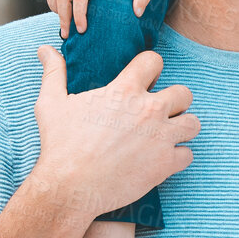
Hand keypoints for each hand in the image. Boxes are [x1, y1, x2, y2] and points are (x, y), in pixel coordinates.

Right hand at [31, 46, 199, 221]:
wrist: (70, 187)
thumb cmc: (59, 145)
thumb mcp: (51, 104)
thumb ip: (55, 73)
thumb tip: (45, 50)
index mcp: (124, 91)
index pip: (154, 61)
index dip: (150, 69)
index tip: (145, 80)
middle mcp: (149, 110)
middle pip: (184, 93)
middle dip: (174, 101)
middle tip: (158, 113)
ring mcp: (161, 137)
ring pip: (193, 123)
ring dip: (182, 128)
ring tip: (166, 135)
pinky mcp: (166, 163)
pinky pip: (188, 154)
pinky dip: (177, 158)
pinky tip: (161, 160)